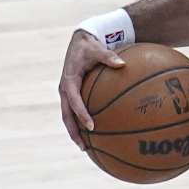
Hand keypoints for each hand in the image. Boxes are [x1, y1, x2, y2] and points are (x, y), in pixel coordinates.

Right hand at [58, 29, 125, 149]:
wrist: (79, 40)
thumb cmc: (89, 46)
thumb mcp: (98, 49)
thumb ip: (109, 57)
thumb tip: (123, 64)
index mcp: (69, 81)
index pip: (74, 101)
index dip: (81, 114)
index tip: (91, 126)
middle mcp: (65, 89)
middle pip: (66, 116)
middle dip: (74, 132)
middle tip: (84, 147)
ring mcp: (67, 93)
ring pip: (68, 117)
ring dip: (75, 132)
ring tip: (85, 148)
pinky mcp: (72, 94)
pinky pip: (75, 111)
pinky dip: (80, 123)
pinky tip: (93, 134)